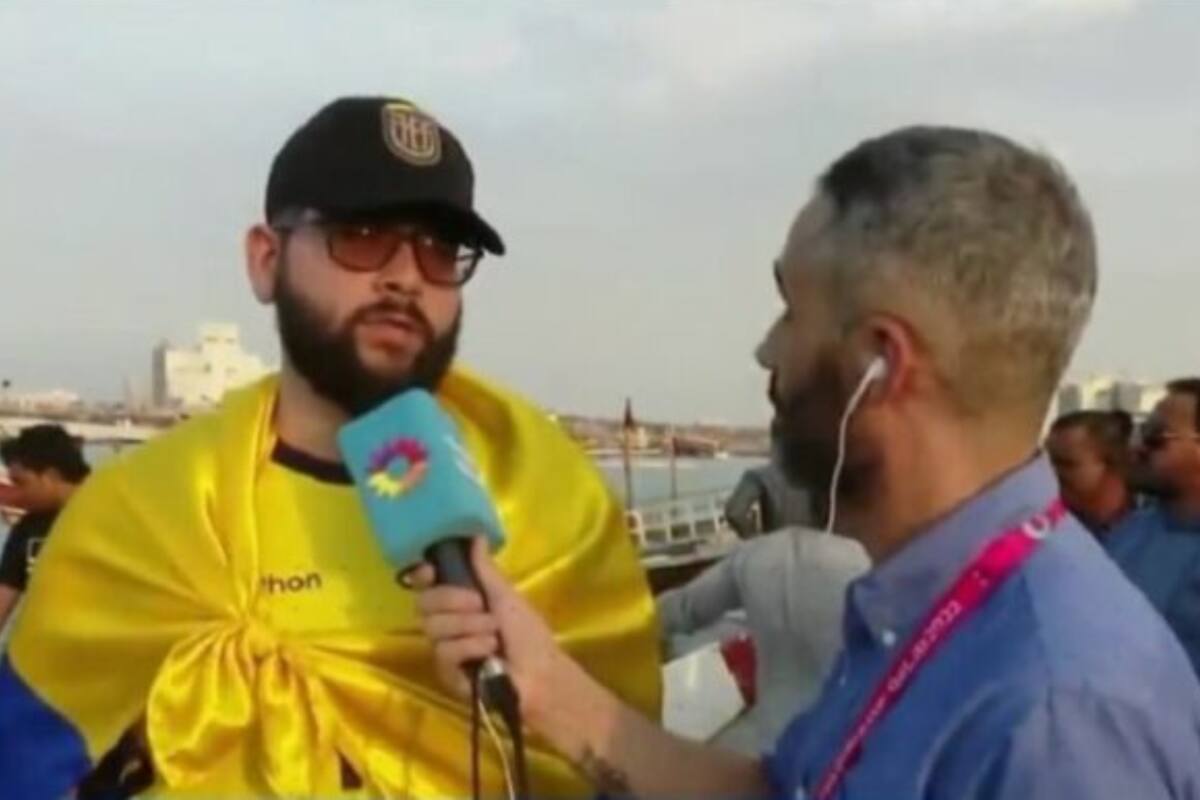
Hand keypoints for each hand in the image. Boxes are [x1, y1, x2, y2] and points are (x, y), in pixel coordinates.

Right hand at [409, 538, 580, 727]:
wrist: (540, 673)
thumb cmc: (528, 634)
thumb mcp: (507, 597)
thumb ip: (486, 570)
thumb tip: (476, 536)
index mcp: (460, 602)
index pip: (426, 586)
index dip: (422, 576)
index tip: (430, 570)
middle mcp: (448, 624)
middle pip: (424, 603)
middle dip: (452, 599)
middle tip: (480, 603)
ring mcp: (445, 649)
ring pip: (434, 627)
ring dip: (470, 626)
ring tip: (495, 634)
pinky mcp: (447, 674)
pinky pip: (444, 651)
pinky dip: (470, 646)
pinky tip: (490, 652)